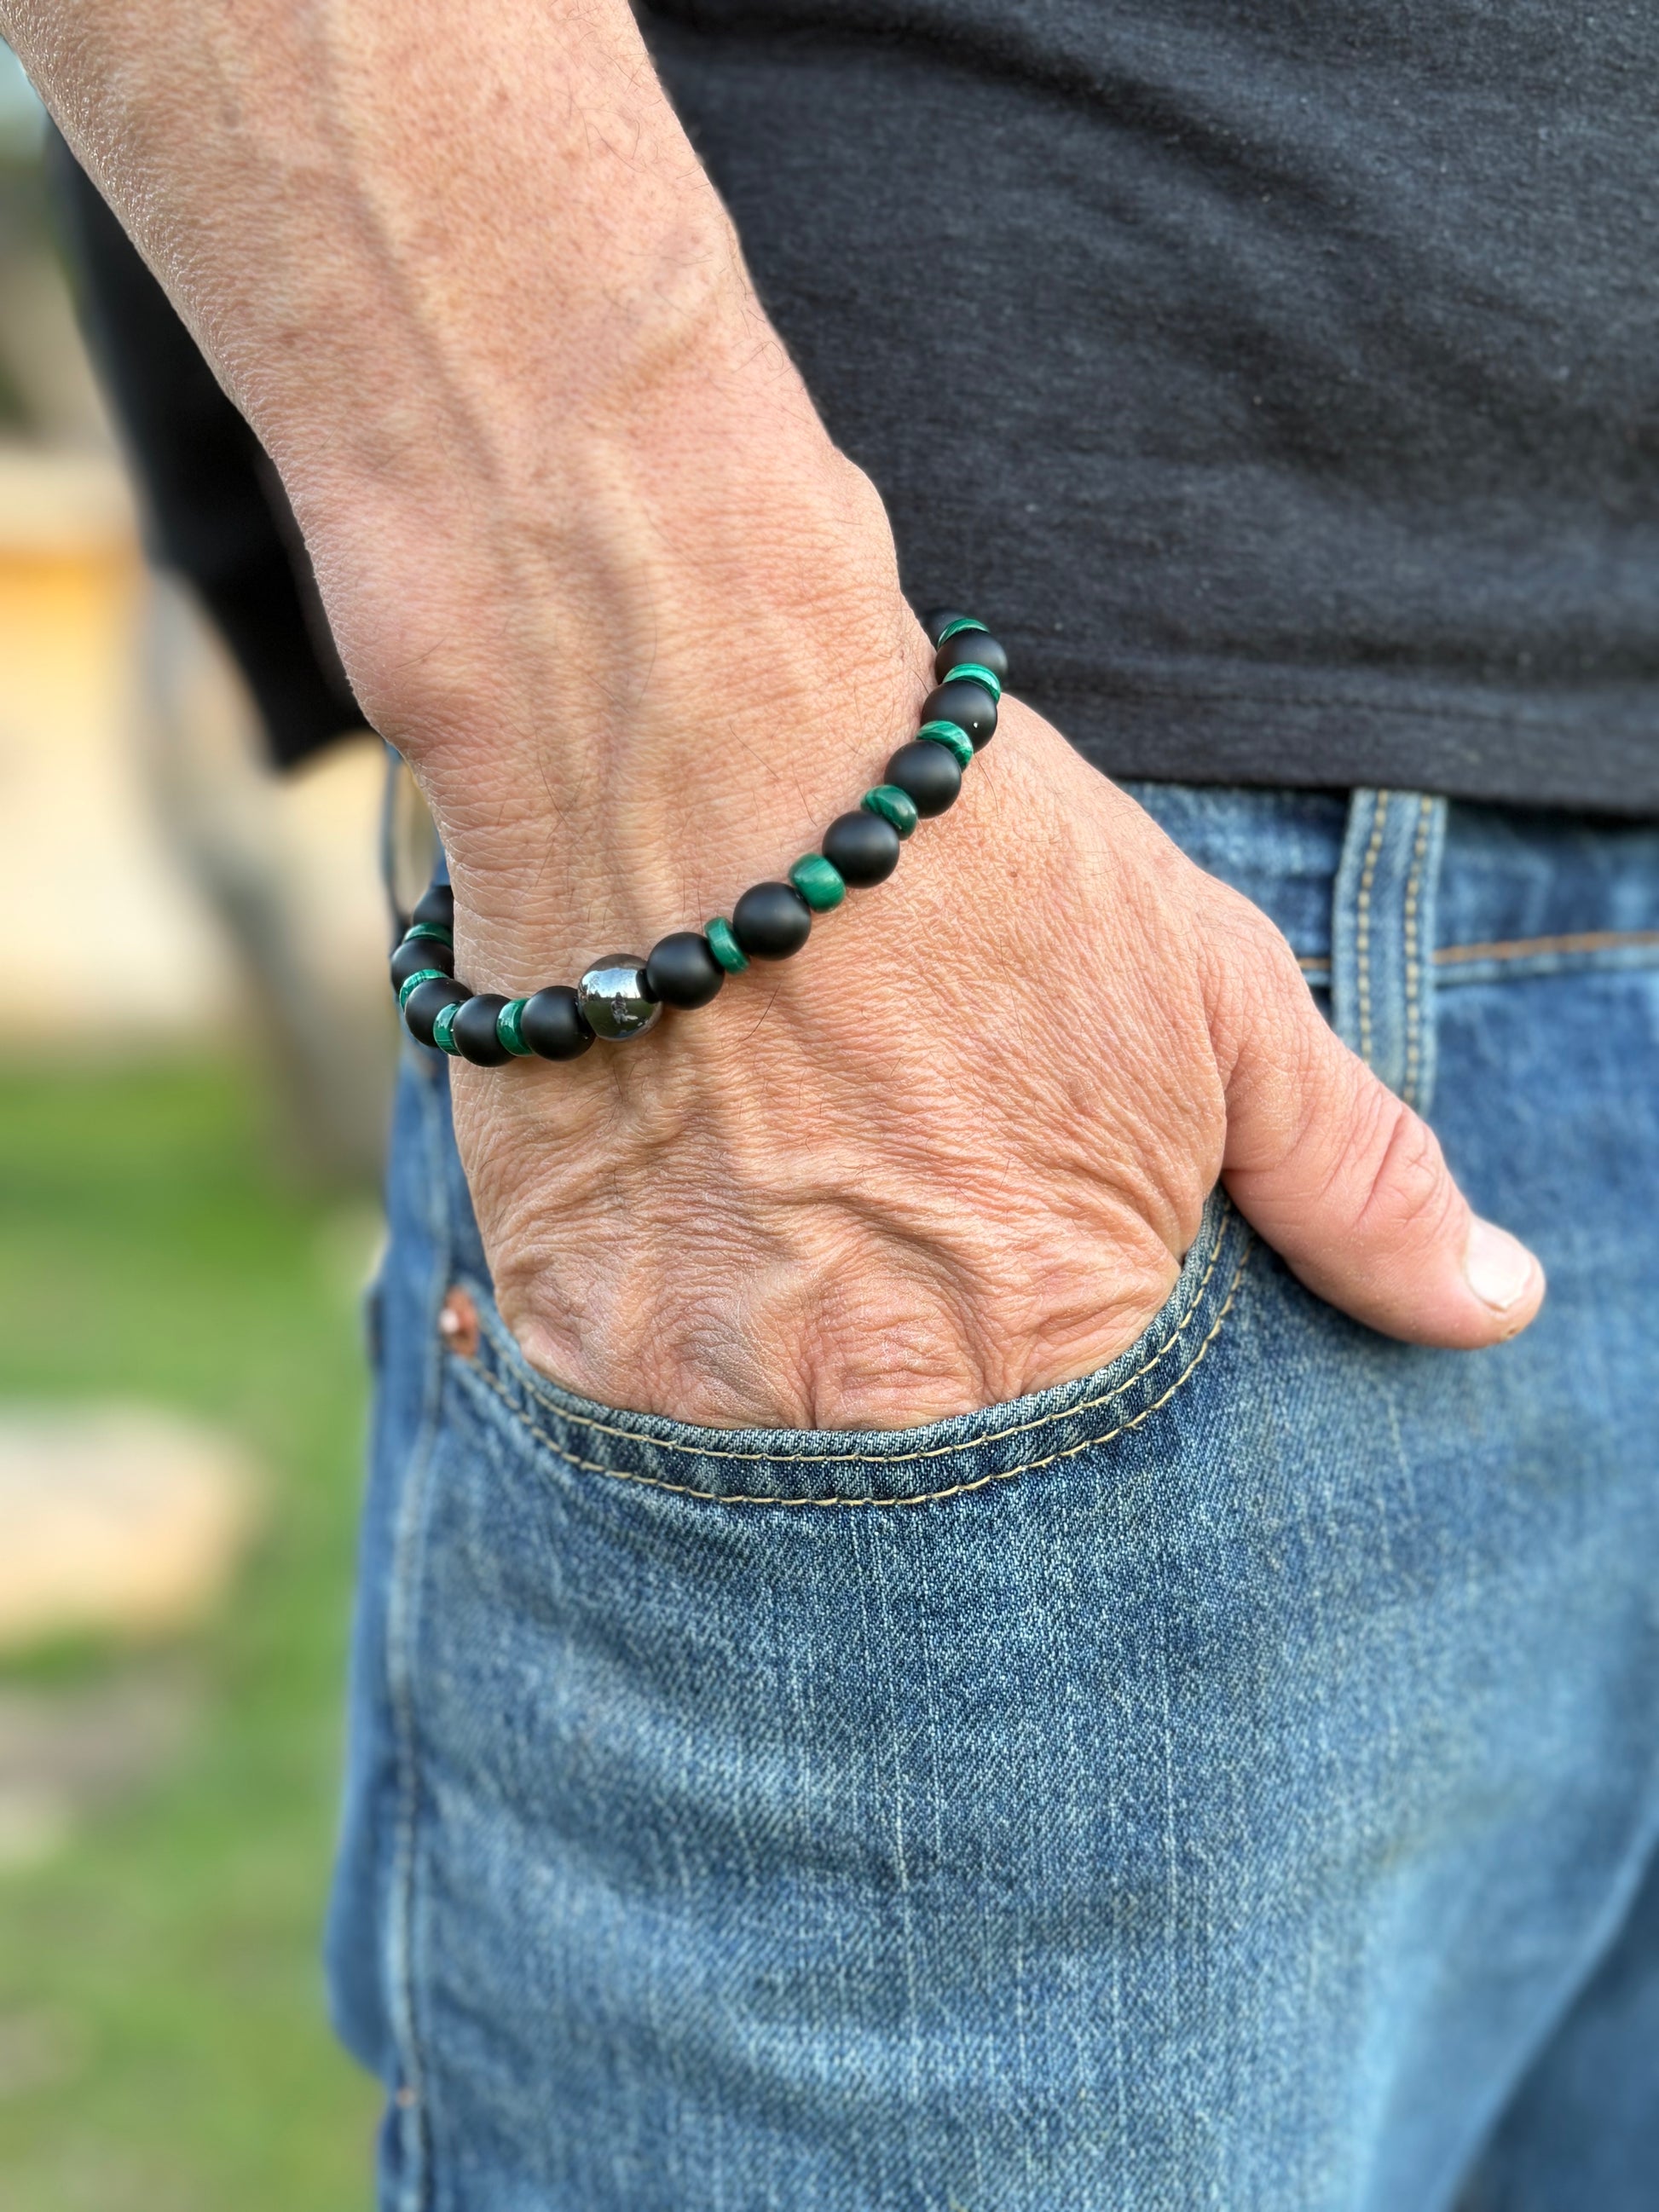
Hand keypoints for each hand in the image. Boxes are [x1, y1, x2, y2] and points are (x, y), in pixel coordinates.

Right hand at [431, 488, 1544, 1430]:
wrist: (691, 730)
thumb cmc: (977, 860)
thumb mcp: (1215, 1000)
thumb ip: (1357, 1181)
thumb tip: (1493, 1307)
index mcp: (1054, 1354)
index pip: (1108, 1503)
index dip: (1093, 1405)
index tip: (1053, 1321)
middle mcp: (865, 1412)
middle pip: (932, 1497)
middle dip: (943, 1408)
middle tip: (913, 1255)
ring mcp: (692, 1386)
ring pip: (776, 1471)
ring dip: (804, 1383)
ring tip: (810, 1217)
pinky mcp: (558, 1329)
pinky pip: (634, 1410)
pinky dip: (684, 1340)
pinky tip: (710, 1210)